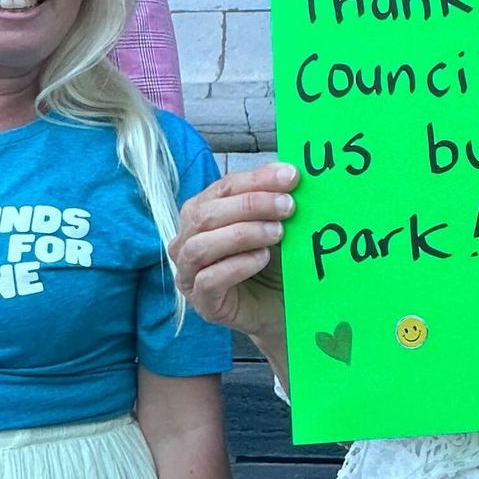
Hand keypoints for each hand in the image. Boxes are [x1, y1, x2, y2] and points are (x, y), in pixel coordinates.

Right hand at [170, 161, 295, 337]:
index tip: (291, 176)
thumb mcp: (276, 225)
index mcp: (203, 213)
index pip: (223, 187)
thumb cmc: (275, 263)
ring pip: (201, 246)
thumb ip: (275, 199)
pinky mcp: (202, 303)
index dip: (256, 179)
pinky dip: (237, 265)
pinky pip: (208, 280)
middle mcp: (187, 240)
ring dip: (242, 234)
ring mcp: (190, 274)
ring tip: (277, 233)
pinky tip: (262, 258)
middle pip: (206, 214)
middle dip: (250, 205)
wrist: (284, 308)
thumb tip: (289, 170)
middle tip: (288, 206)